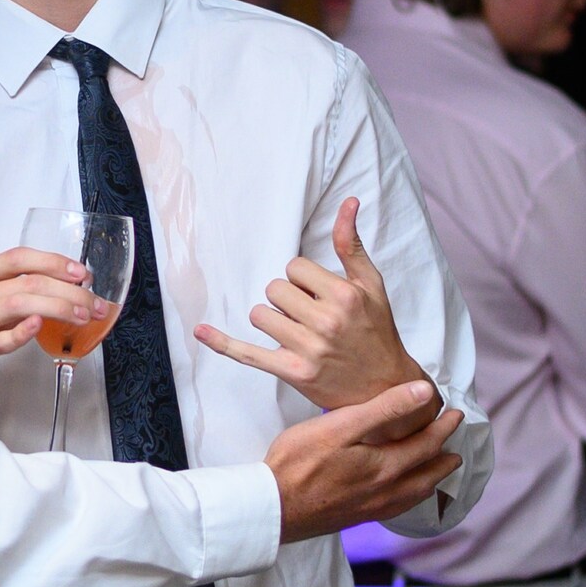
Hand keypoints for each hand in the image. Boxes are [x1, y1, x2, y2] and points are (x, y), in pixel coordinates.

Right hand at [0, 248, 107, 413]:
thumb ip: (9, 296)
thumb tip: (57, 291)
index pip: (18, 257)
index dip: (54, 261)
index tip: (82, 273)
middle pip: (27, 281)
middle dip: (69, 290)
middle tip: (94, 303)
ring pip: (19, 303)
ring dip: (58, 308)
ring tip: (83, 317)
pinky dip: (22, 332)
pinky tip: (40, 328)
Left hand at [197, 198, 424, 410]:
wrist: (384, 383)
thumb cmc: (376, 330)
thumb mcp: (371, 285)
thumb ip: (351, 245)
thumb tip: (348, 203)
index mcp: (344, 296)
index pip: (294, 267)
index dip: (304, 279)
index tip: (319, 295)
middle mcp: (326, 322)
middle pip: (274, 289)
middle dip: (288, 299)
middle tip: (310, 315)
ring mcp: (308, 349)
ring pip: (260, 315)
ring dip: (273, 319)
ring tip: (298, 331)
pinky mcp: (293, 372)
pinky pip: (248, 354)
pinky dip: (222, 343)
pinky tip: (201, 331)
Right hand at [266, 381, 461, 541]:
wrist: (272, 507)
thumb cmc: (298, 463)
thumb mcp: (341, 426)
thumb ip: (384, 409)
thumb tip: (424, 393)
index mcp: (385, 466)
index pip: (426, 444)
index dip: (443, 428)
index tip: (456, 415)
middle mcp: (385, 491)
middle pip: (426, 473)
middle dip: (444, 457)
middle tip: (456, 447)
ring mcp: (371, 507)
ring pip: (414, 494)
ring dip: (431, 480)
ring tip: (439, 472)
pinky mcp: (356, 517)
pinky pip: (398, 507)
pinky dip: (411, 497)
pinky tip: (403, 495)